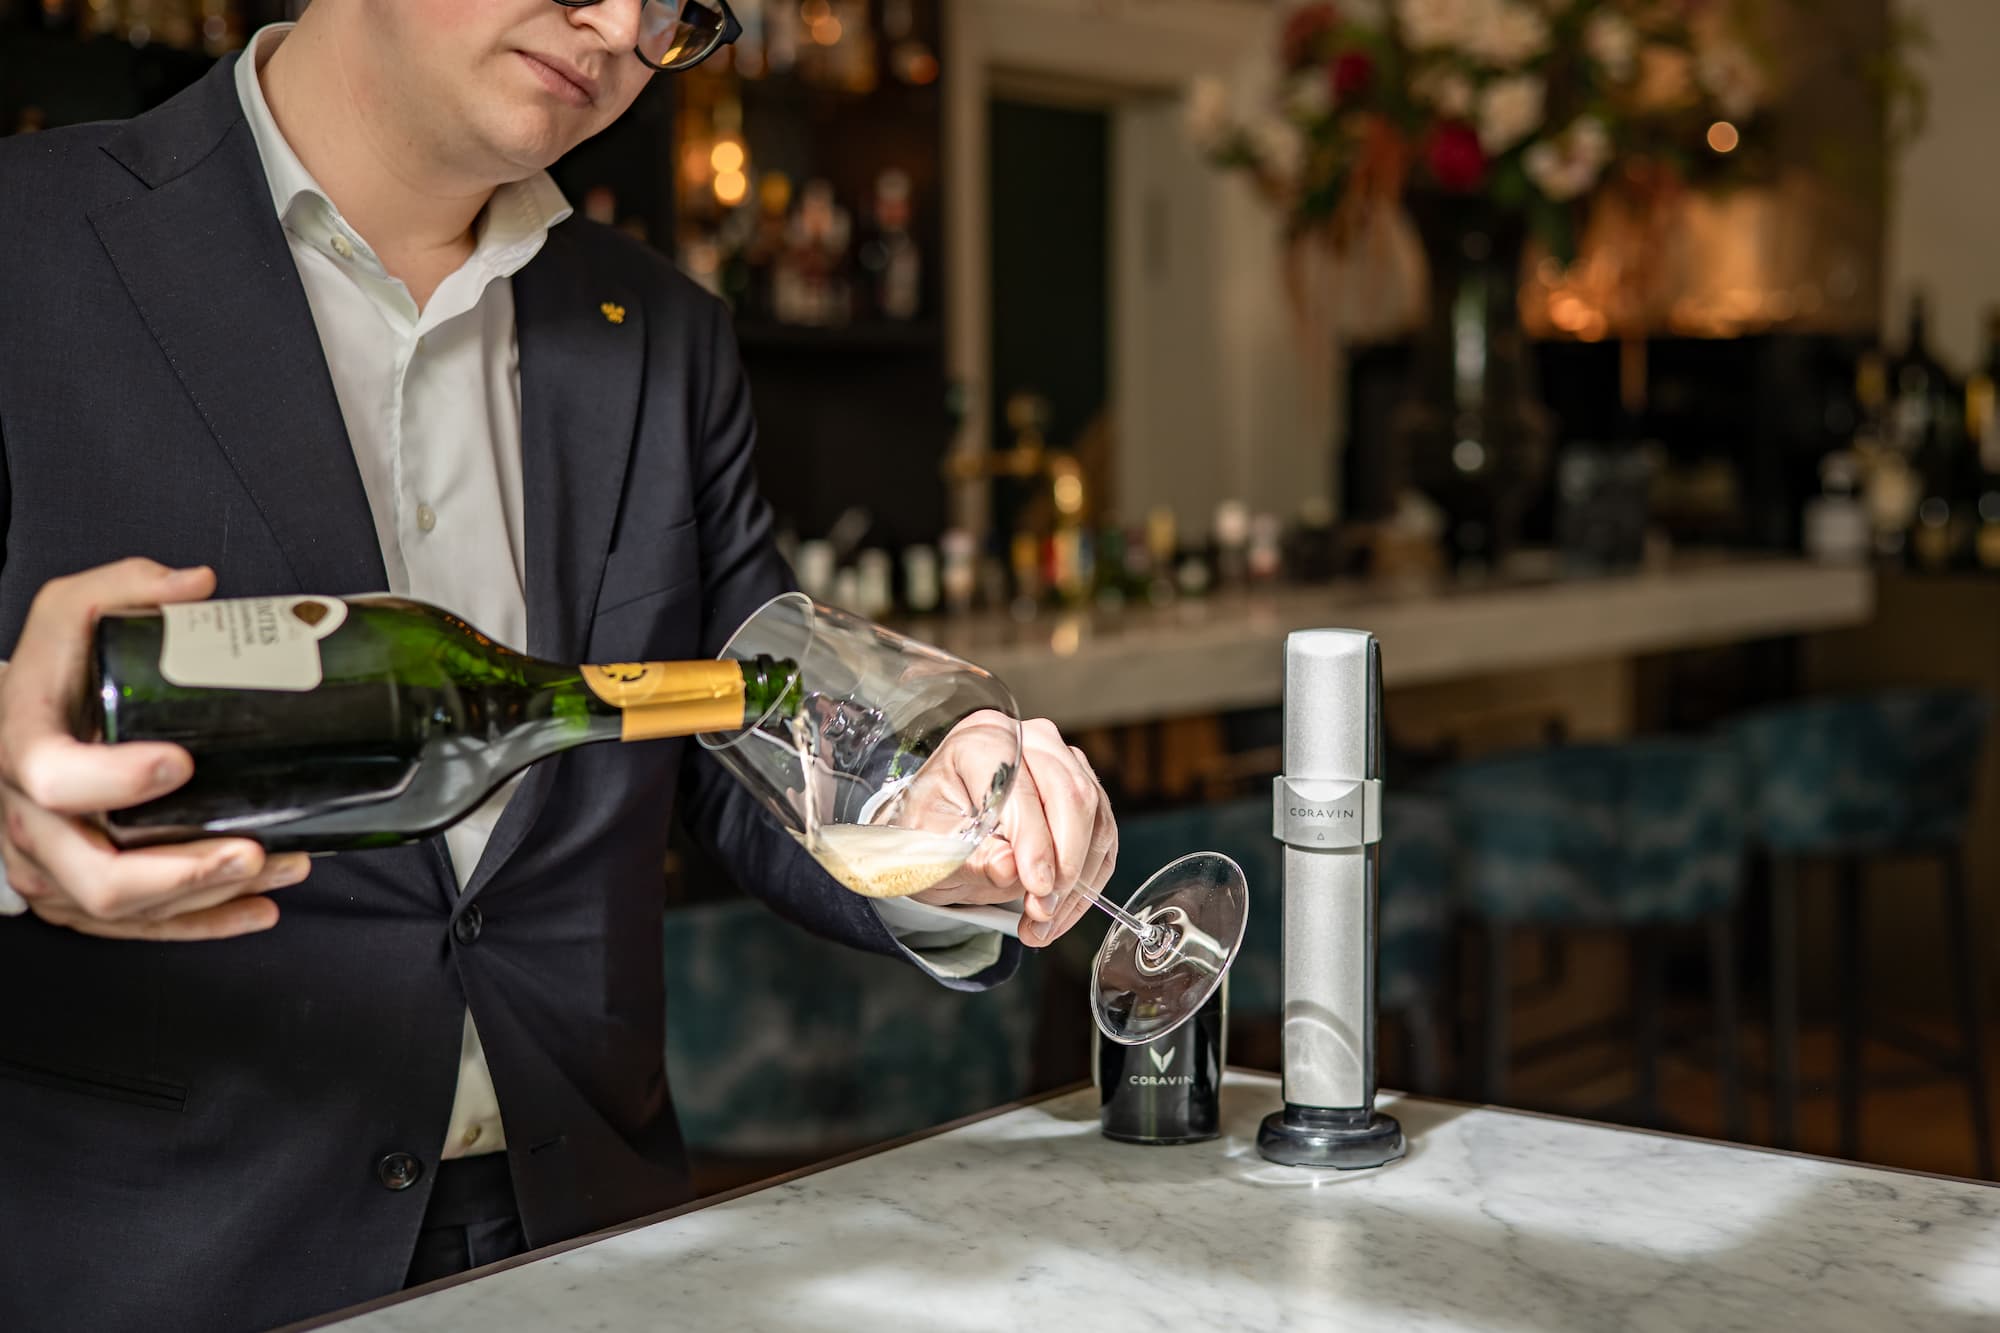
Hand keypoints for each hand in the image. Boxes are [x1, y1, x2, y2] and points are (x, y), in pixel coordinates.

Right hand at [0, 559, 308, 939]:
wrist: (15, 727)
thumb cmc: (46, 677)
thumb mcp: (70, 613)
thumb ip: (126, 586)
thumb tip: (195, 584)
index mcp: (22, 748)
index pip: (55, 778)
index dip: (116, 780)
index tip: (180, 762)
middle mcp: (29, 820)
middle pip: (94, 877)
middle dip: (181, 873)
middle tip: (249, 849)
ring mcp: (50, 866)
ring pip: (125, 912)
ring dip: (211, 897)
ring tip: (279, 865)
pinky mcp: (77, 895)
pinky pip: (138, 929)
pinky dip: (203, 924)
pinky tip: (258, 908)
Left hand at [905, 712, 1115, 948]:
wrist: (942, 830)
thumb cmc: (931, 831)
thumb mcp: (929, 848)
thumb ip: (965, 857)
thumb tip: (1007, 867)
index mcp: (982, 740)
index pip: (1018, 786)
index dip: (1032, 840)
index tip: (1035, 887)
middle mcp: (1030, 741)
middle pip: (1070, 794)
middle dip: (1064, 862)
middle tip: (1042, 909)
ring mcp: (1064, 763)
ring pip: (1095, 817)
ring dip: (1078, 880)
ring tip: (1043, 920)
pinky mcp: (1086, 792)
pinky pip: (1103, 838)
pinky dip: (1088, 882)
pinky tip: (1061, 912)